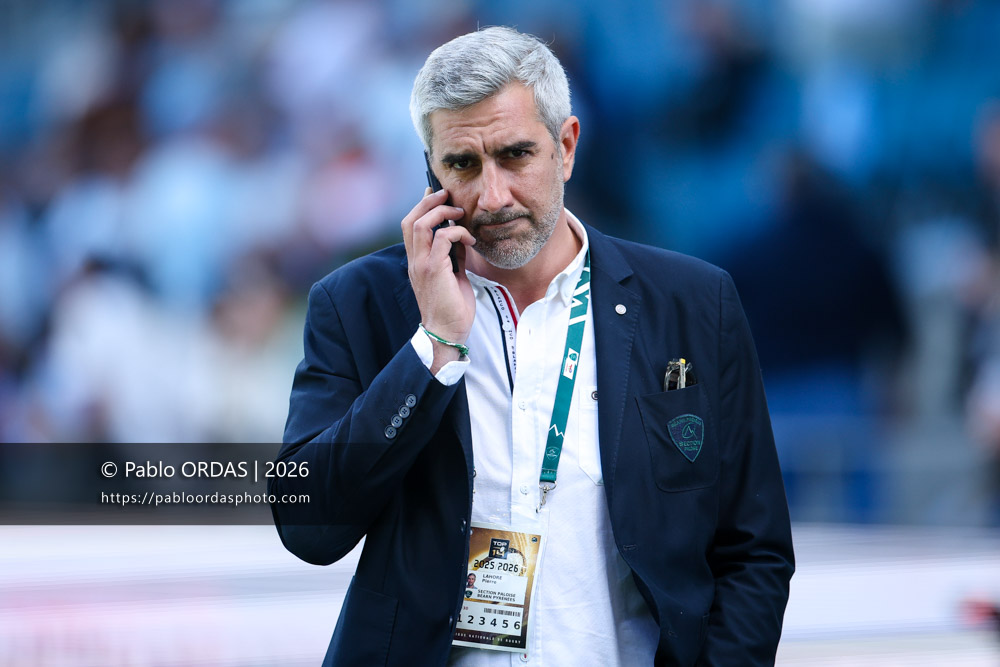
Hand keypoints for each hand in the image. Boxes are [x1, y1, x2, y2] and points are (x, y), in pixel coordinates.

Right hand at [401, 188, 476, 370]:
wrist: (447, 333)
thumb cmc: (452, 308)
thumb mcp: (453, 275)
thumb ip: (453, 254)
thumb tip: (461, 235)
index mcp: (416, 262)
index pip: (410, 226)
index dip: (421, 206)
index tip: (436, 193)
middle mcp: (414, 261)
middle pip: (411, 219)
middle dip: (429, 202)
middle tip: (447, 195)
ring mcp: (421, 265)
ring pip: (421, 224)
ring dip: (441, 212)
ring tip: (459, 212)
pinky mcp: (433, 270)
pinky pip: (442, 238)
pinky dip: (458, 233)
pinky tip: (470, 239)